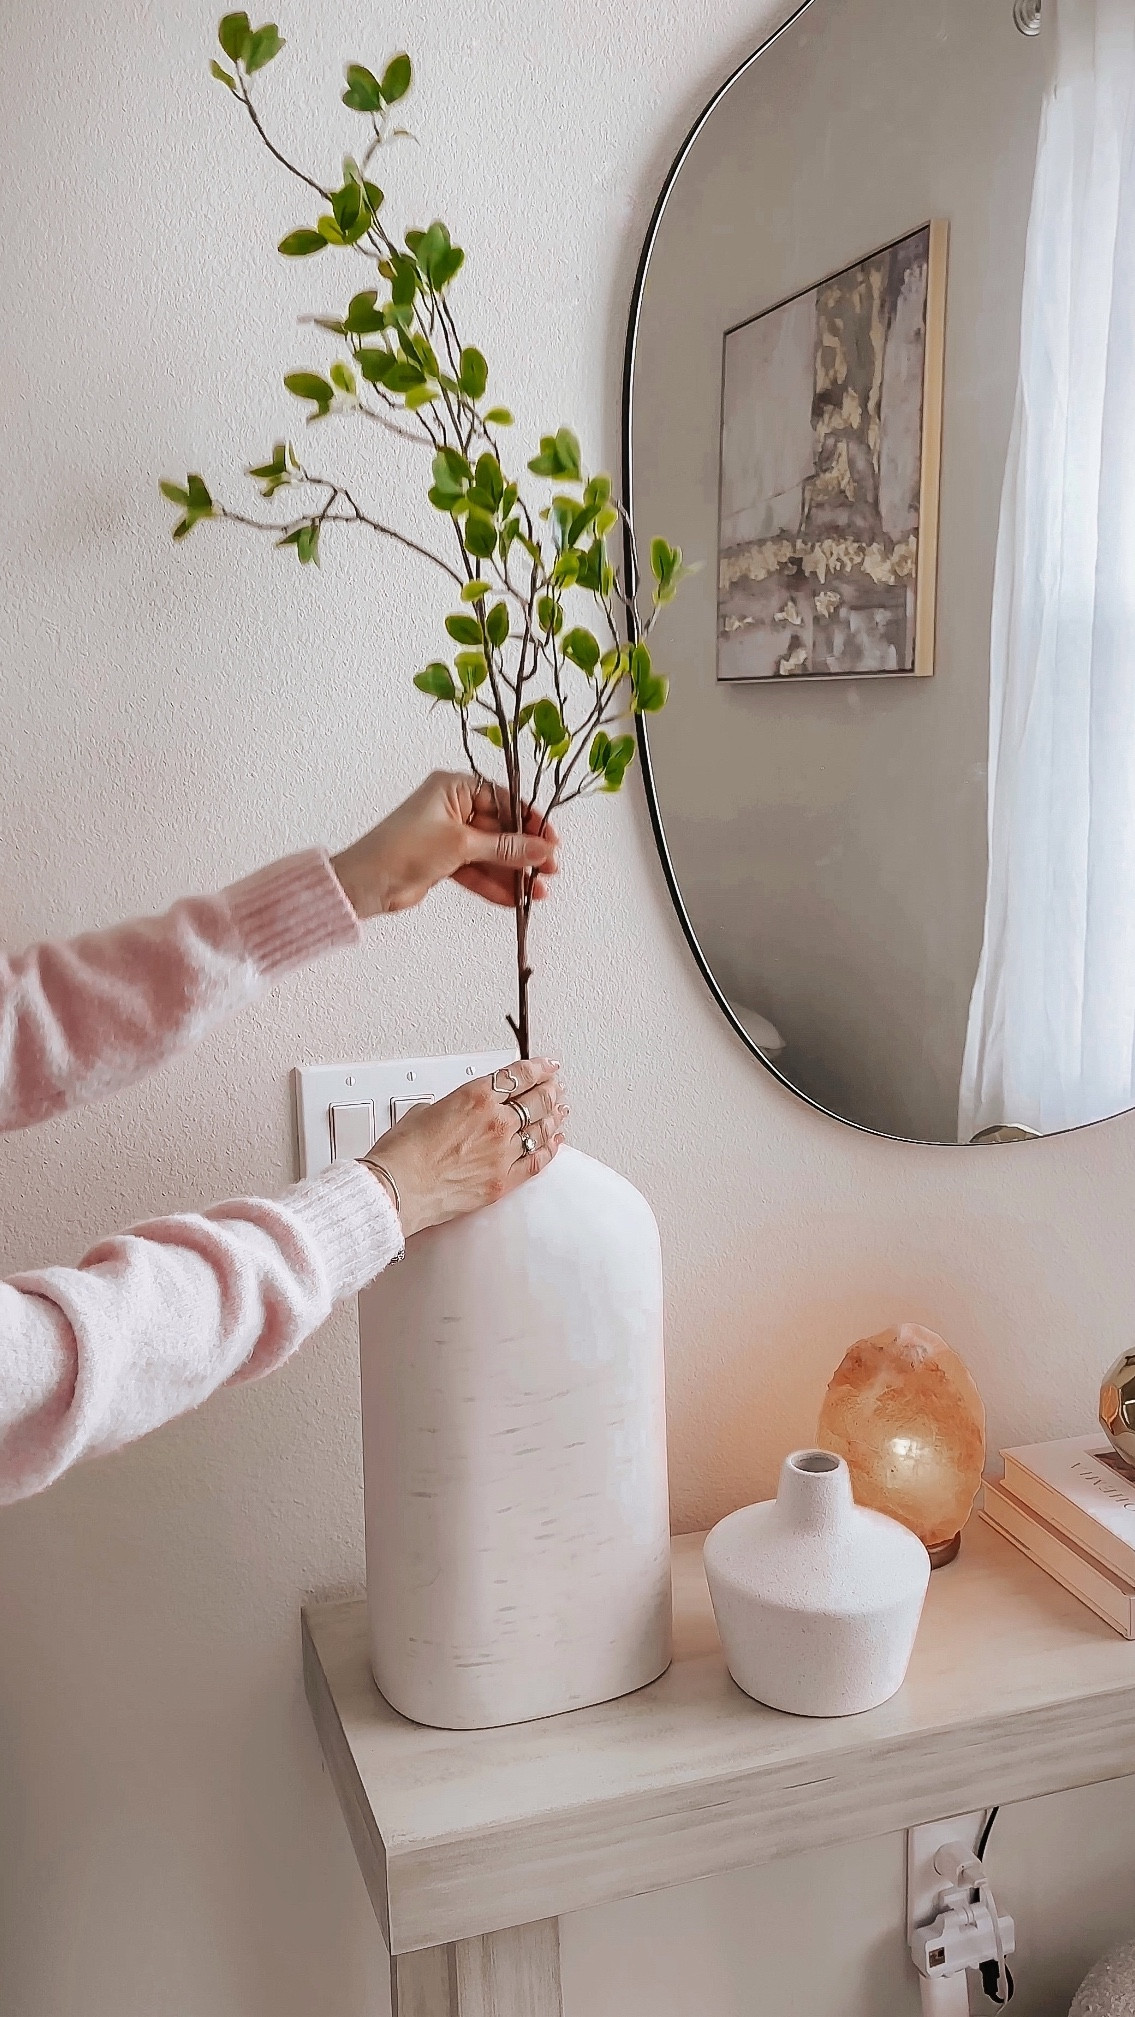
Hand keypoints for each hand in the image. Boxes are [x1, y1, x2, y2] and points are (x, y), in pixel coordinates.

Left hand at [331, 772, 559, 918]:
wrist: (366, 883)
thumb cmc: (405, 849)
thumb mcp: (461, 845)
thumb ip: (505, 848)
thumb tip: (544, 850)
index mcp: (454, 787)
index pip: (503, 799)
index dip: (530, 821)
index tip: (552, 842)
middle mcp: (452, 807)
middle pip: (499, 828)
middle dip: (524, 852)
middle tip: (550, 871)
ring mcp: (448, 835)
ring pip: (490, 853)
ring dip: (513, 873)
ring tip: (537, 894)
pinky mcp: (444, 861)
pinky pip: (477, 870)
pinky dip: (494, 884)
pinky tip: (514, 900)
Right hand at [360, 1060, 567, 1238]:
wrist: (397, 1188)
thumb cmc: (403, 1153)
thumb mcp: (424, 1111)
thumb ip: (450, 1107)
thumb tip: (454, 1112)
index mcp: (476, 1097)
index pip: (519, 1075)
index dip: (538, 1067)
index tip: (545, 1065)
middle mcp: (496, 1122)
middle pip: (537, 1100)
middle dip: (550, 1090)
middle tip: (555, 1086)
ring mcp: (503, 1153)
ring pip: (542, 1129)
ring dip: (553, 1116)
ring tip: (559, 1109)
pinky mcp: (504, 1181)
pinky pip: (537, 1161)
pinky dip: (550, 1149)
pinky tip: (555, 1142)